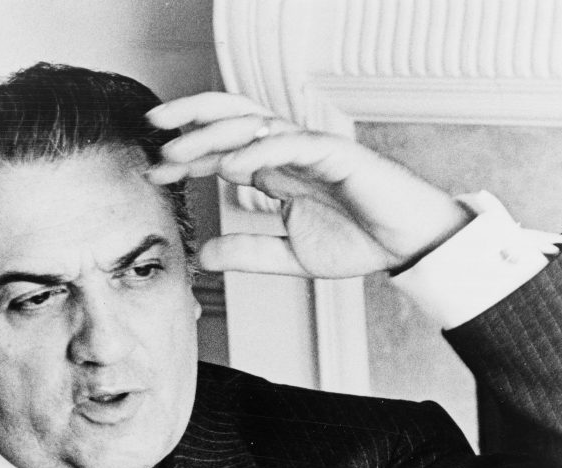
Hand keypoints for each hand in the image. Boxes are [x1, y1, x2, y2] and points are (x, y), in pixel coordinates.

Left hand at [145, 92, 471, 277]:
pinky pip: (292, 143)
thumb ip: (248, 252)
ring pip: (253, 123)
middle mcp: (287, 152)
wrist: (409, 244)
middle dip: (189, 117)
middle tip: (152, 126)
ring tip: (177, 147)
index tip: (153, 170)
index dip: (185, 158)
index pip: (220, 152)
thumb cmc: (360, 240)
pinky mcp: (336, 154)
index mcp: (275, 170)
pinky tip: (231, 162)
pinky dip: (260, 148)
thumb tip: (204, 256)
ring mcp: (310, 149)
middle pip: (230, 118)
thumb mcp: (289, 254)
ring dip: (212, 133)